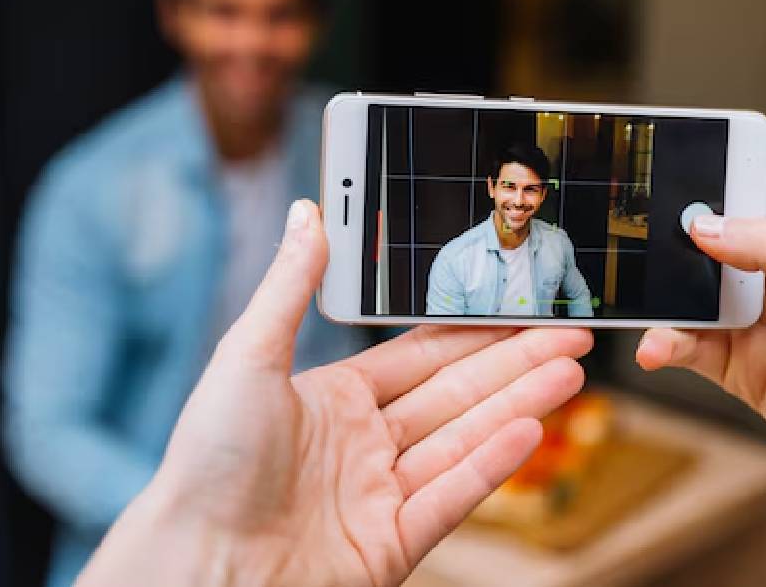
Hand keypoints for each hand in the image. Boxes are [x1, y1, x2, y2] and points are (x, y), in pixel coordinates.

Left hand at [78, 200, 592, 586]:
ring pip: (465, 440)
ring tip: (570, 372)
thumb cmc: (206, 465)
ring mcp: (382, 497)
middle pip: (456, 395)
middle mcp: (364, 447)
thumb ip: (290, 286)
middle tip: (572, 335)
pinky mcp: (392, 546)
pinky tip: (529, 430)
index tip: (518, 308)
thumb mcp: (246, 357)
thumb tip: (309, 213)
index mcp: (335, 401)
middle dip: (517, 363)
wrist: (193, 567)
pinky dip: (492, 465)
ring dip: (520, 405)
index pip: (422, 357)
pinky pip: (451, 496)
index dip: (474, 331)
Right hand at [636, 163, 765, 584]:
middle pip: (711, 234)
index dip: (715, 168)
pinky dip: (667, 344)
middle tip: (636, 246)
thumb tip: (706, 223)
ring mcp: (761, 320)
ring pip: (691, 293)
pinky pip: (690, 344)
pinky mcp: (742, 365)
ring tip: (645, 309)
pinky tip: (657, 349)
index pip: (756, 179)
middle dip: (672, 237)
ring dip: (664, 301)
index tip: (667, 167)